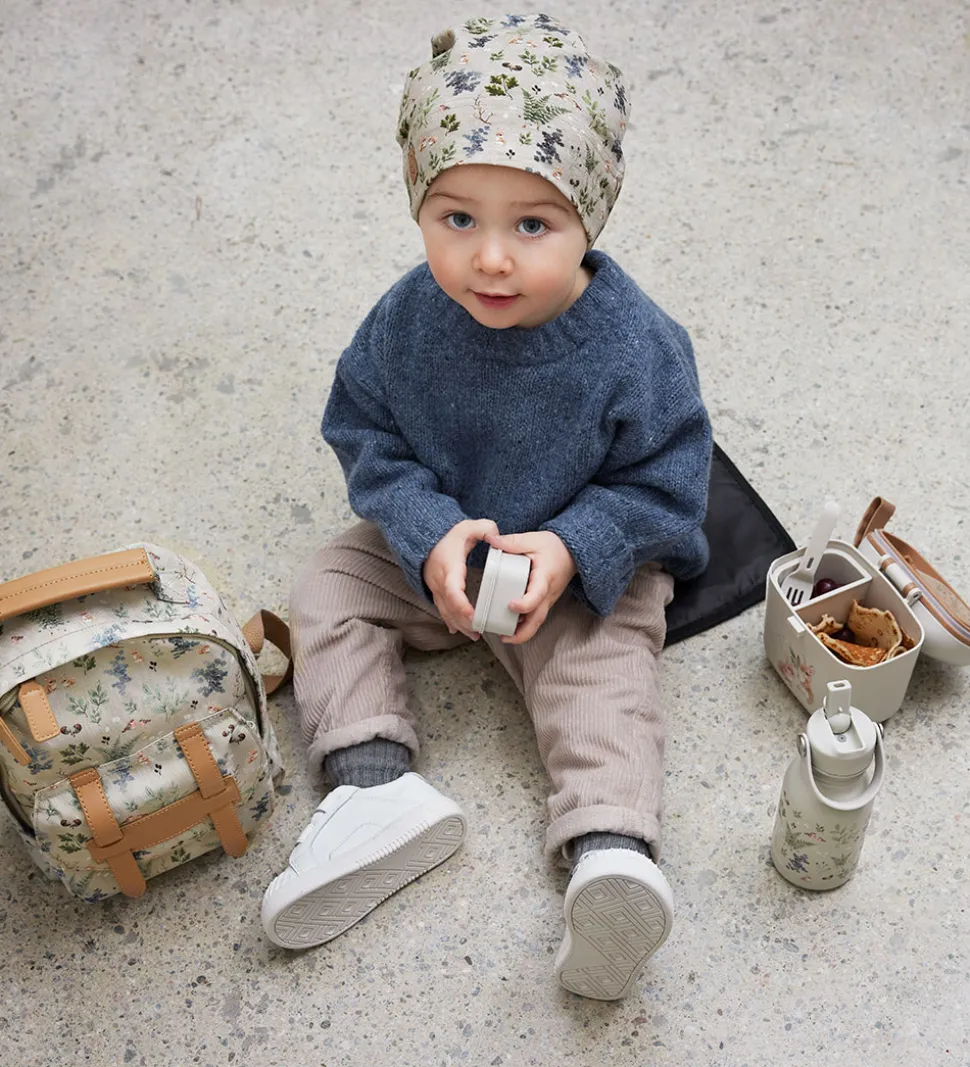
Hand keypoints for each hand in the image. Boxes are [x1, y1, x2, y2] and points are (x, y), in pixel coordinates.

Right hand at [423, 518, 499, 638]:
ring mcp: (436, 587)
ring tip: (474, 635)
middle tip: (479, 631)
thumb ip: (485, 528)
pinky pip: (442, 609)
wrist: (427, 539)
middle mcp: (440, 579)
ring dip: (459, 624)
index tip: (473, 615)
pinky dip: (451, 620)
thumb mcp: (468, 526)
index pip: (452, 589)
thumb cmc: (449, 535)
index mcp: (449, 566)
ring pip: (445, 610)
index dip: (461, 604)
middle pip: (449, 606)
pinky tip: (458, 631)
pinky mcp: (436, 591)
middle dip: (464, 621)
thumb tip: (496, 536)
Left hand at [484, 530, 575, 643]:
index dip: (524, 604)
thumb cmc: (554, 547)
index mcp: (545, 577)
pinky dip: (524, 626)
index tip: (511, 605)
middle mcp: (548, 594)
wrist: (572, 553)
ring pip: (537, 623)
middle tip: (503, 637)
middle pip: (538, 619)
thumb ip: (512, 542)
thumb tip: (491, 540)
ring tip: (503, 636)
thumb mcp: (533, 539)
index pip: (537, 595)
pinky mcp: (544, 603)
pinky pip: (535, 618)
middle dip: (522, 633)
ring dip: (522, 633)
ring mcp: (547, 601)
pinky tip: (509, 627)